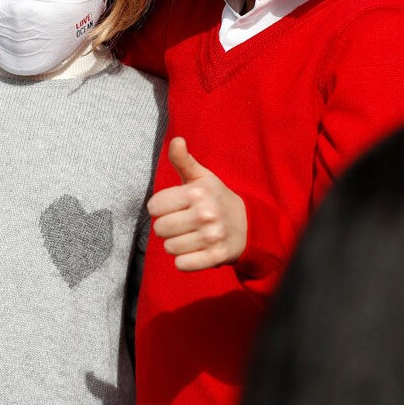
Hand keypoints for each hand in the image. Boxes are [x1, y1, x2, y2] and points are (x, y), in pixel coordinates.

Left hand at [148, 137, 247, 271]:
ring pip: (170, 248)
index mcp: (197, 192)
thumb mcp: (201, 176)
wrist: (249, 225)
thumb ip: (183, 160)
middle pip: (160, 229)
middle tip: (182, 223)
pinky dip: (184, 260)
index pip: (155, 206)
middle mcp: (205, 214)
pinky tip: (195, 250)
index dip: (160, 208)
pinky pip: (182, 265)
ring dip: (175, 244)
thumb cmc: (216, 198)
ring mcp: (212, 237)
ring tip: (189, 236)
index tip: (174, 206)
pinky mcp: (216, 257)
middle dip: (167, 227)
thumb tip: (176, 140)